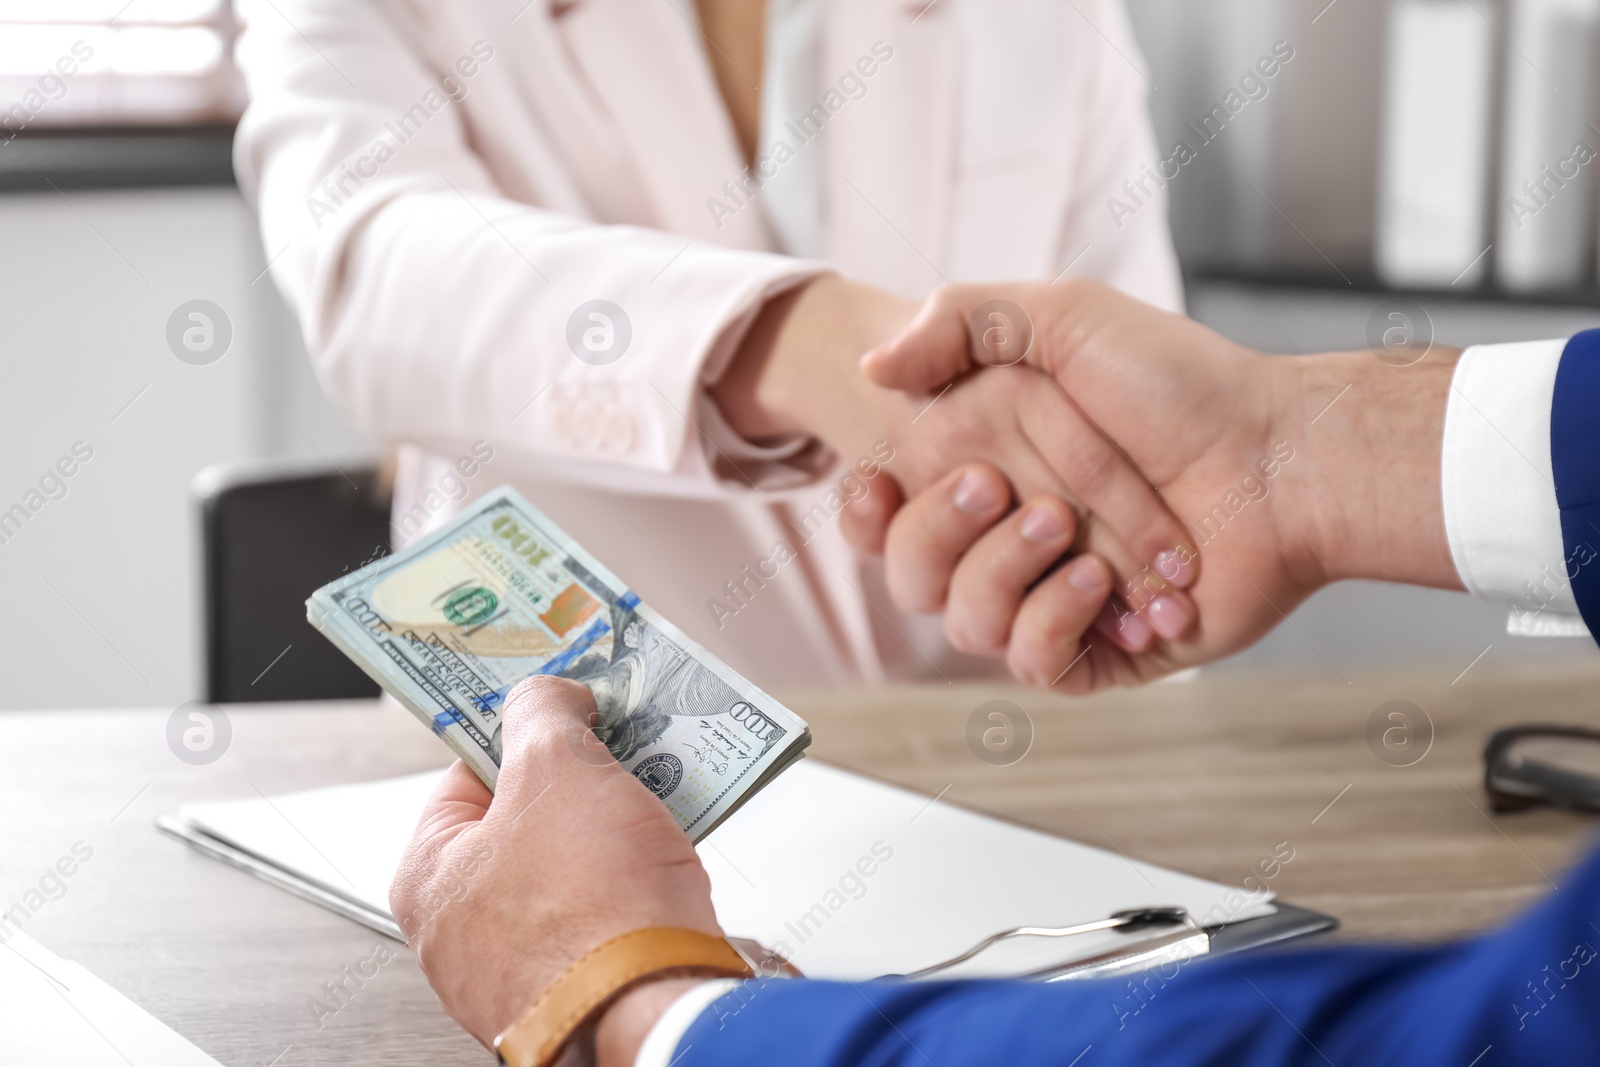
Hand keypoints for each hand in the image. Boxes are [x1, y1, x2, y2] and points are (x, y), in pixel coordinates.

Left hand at [391, 676, 714, 1065]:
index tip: (566, 712)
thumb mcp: (556, 766)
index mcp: (429, 877)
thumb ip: (541, 712)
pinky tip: (663, 866)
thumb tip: (545, 695)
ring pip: (571, 869)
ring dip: (615, 834)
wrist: (656, 1009)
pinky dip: (635, 885)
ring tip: (652, 806)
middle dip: (581, 785)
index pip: (469, 773)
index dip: (526, 734)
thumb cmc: (591, 907)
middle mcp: (460, 933)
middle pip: (526, 822)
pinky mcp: (579, 989)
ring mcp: (519, 968)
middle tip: (619, 757)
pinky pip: (605, 914)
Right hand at [853, 280, 1461, 688]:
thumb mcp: (1065, 315)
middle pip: (909, 572)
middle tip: (1000, 490)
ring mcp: (1049, 597)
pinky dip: (1057, 623)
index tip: (881, 483)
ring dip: (1006, 574)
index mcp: (983, 469)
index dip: (865, 512)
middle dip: (941, 532)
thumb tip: (872, 365)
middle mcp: (1005, 540)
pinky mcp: (1097, 649)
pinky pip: (1030, 665)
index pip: (883, 514)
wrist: (1276, 459)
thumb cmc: (1181, 384)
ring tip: (1074, 537)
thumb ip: (958, 319)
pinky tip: (1105, 588)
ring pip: (962, 623)